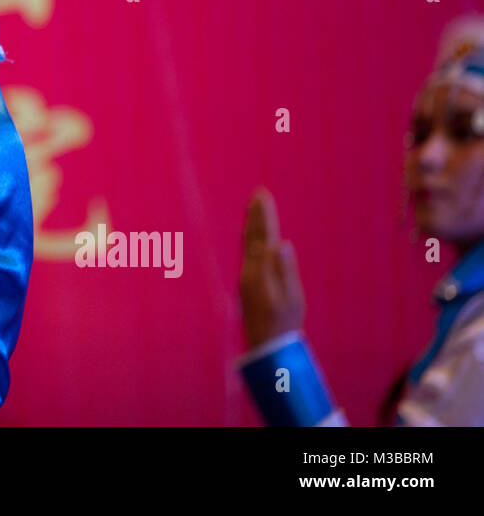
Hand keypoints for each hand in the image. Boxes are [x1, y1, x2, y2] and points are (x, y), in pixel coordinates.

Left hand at [239, 187, 304, 348]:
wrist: (267, 346)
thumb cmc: (284, 324)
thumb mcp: (292, 298)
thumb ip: (286, 270)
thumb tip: (283, 244)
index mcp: (260, 272)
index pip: (263, 236)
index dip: (264, 216)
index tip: (263, 195)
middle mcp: (250, 272)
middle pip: (253, 237)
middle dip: (257, 215)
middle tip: (258, 193)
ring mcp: (247, 278)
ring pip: (248, 245)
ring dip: (252, 224)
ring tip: (255, 207)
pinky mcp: (248, 284)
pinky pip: (248, 254)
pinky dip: (251, 239)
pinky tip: (253, 236)